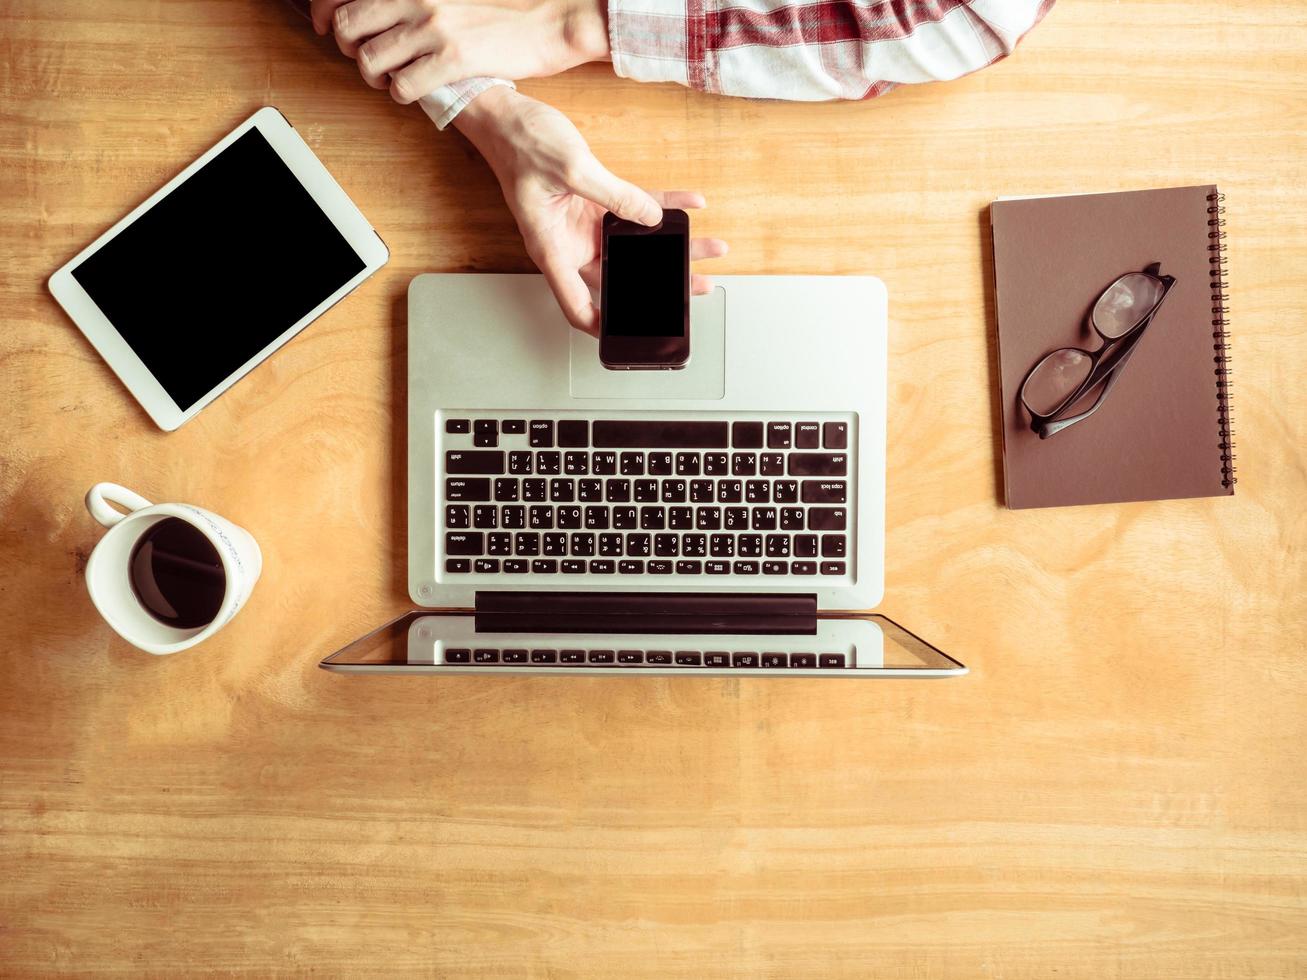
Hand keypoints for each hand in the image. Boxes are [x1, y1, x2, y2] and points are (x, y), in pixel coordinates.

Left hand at [311, 0, 609, 102]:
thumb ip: (414, 0)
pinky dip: (401, 93)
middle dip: (347, 48)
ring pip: (369, 59)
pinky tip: (416, 89)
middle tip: (366, 58)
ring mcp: (433, 26)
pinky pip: (402, 85)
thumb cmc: (501, 8)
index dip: (324, 12)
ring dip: (373, 76)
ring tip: (393, 77)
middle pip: (347, 26)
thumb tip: (379, 13)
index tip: (326, 27)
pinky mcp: (452, 58)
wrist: (547, 20)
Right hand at [454, 87, 726, 334]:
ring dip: (672, 246)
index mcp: (552, 248)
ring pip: (635, 246)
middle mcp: (570, 243)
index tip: (629, 338)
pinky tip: (690, 206)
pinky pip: (635, 208)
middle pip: (619, 276)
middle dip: (660, 282)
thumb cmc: (519, 146)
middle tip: (695, 286)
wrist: (507, 118)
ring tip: (708, 248)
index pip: (576, 304)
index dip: (601, 327)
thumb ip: (615, 195)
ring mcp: (585, 224)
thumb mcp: (572, 169)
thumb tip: (651, 217)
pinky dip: (664, 207)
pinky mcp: (595, 201)